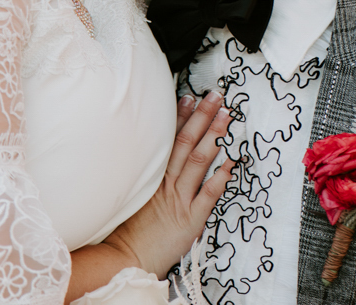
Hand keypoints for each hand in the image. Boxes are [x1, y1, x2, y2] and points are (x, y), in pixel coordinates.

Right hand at [104, 91, 233, 277]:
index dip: (181, 117)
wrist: (124, 258)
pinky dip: (220, 176)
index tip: (190, 98)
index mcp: (152, 176)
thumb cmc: (126, 230)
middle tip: (216, 97)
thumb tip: (154, 161)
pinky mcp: (191, 218)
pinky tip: (232, 161)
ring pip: (199, 160)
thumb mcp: (131, 196)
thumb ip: (146, 179)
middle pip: (187, 142)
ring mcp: (180, 199)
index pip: (169, 139)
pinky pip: (209, 193)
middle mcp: (167, 182)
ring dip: (214, 136)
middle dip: (203, 117)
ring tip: (227, 117)